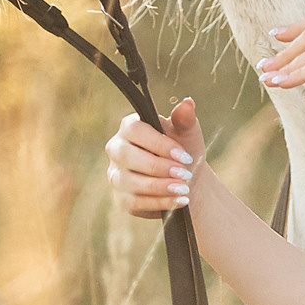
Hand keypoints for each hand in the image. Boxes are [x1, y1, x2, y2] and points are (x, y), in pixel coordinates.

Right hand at [105, 96, 204, 217]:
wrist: (186, 179)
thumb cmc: (184, 151)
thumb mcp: (188, 134)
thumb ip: (185, 120)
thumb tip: (188, 102)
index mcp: (130, 127)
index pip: (134, 130)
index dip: (158, 143)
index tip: (183, 155)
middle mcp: (117, 149)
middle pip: (127, 156)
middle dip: (159, 167)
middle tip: (185, 173)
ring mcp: (116, 175)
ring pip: (130, 182)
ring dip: (160, 186)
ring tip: (184, 188)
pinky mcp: (121, 198)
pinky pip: (135, 202)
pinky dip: (160, 202)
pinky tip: (179, 201)